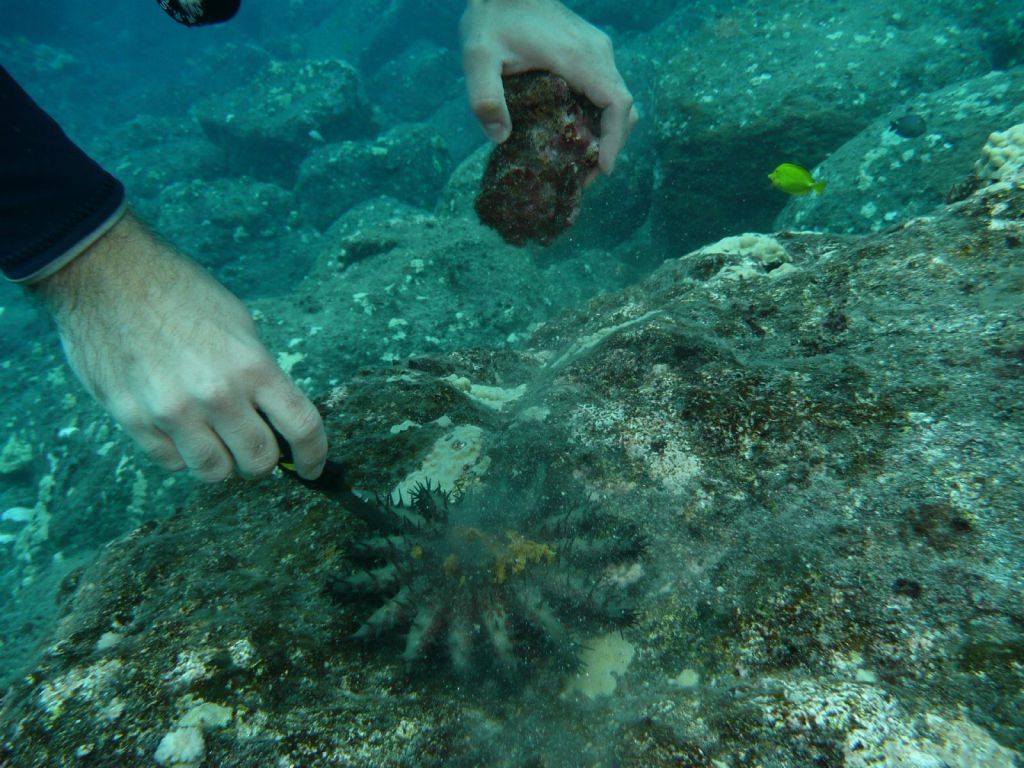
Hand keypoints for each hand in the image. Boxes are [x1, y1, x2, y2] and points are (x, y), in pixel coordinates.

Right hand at [31, 212, 326, 481]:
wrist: (106, 272)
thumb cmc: (178, 290)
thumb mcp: (238, 323)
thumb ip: (259, 373)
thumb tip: (274, 416)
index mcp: (251, 366)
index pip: (301, 427)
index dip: (314, 455)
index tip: (312, 468)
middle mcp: (215, 395)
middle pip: (258, 461)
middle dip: (264, 460)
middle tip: (256, 445)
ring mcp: (172, 411)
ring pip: (214, 472)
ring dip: (223, 463)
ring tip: (217, 442)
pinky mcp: (132, 419)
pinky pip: (171, 463)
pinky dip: (183, 456)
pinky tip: (182, 432)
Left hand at [460, 0, 637, 174]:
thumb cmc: (492, 19)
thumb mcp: (478, 58)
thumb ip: (485, 98)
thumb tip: (500, 139)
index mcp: (579, 58)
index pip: (617, 103)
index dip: (615, 140)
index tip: (603, 168)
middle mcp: (597, 53)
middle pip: (624, 107)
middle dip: (611, 144)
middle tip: (586, 176)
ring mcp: (596, 50)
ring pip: (617, 99)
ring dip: (606, 131)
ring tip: (580, 160)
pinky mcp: (589, 51)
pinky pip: (605, 88)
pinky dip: (598, 115)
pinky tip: (573, 132)